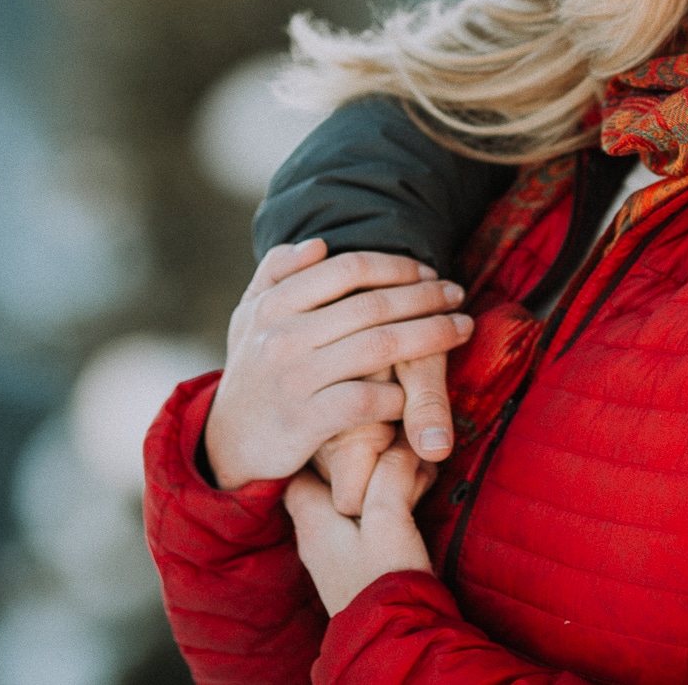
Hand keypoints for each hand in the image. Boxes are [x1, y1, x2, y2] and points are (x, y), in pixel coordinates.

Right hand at [204, 240, 472, 489]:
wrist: (226, 444)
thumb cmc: (253, 371)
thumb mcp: (249, 315)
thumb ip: (276, 272)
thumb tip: (320, 244)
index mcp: (272, 303)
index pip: (348, 268)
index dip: (397, 266)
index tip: (428, 270)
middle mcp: (281, 336)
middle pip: (372, 305)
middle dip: (425, 296)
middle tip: (457, 293)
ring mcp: (294, 379)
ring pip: (379, 347)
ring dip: (431, 335)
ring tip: (461, 327)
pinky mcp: (305, 422)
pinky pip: (367, 399)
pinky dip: (398, 393)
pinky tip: (416, 389)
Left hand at [285, 438, 436, 614]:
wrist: (396, 641)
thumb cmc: (385, 579)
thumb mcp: (388, 516)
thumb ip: (389, 473)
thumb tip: (399, 443)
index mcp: (312, 519)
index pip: (301, 467)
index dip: (324, 445)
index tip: (351, 429)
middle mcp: (316, 537)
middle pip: (328, 483)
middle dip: (360, 463)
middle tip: (392, 447)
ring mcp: (336, 557)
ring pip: (349, 504)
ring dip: (378, 486)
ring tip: (413, 474)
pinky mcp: (359, 569)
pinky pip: (365, 525)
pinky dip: (385, 508)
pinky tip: (412, 502)